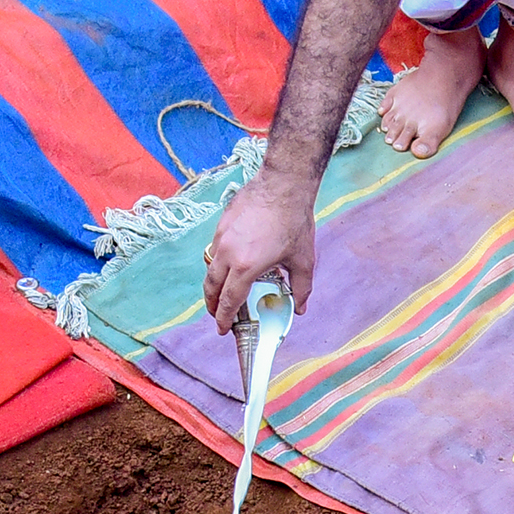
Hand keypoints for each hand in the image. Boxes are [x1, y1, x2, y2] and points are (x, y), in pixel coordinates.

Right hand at [202, 177, 317, 330]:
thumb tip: (300, 307)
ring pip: (210, 267)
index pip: (229, 301)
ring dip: (213, 284)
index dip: (224, 318)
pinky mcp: (222, 223)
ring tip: (222, 292)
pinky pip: (215, 249)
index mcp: (246, 267)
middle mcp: (228, 253)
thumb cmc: (294, 221)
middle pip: (211, 287)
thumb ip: (301, 288)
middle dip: (212, 305)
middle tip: (218, 314)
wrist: (283, 184)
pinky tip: (231, 262)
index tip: (223, 329)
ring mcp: (222, 237)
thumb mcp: (303, 260)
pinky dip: (218, 262)